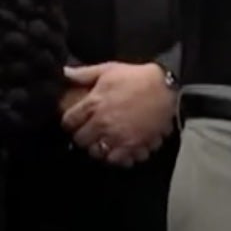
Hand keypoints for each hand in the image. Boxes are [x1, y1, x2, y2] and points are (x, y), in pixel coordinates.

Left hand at [61, 63, 175, 167]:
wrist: (165, 88)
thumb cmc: (135, 77)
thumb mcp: (107, 70)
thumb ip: (83, 74)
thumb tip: (64, 72)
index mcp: (93, 104)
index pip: (69, 122)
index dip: (69, 122)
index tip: (73, 122)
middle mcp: (103, 123)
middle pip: (81, 140)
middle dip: (82, 137)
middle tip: (88, 133)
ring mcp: (118, 137)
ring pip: (97, 154)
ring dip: (98, 149)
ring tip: (102, 142)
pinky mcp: (135, 146)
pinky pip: (119, 161)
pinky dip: (117, 157)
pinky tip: (119, 149)